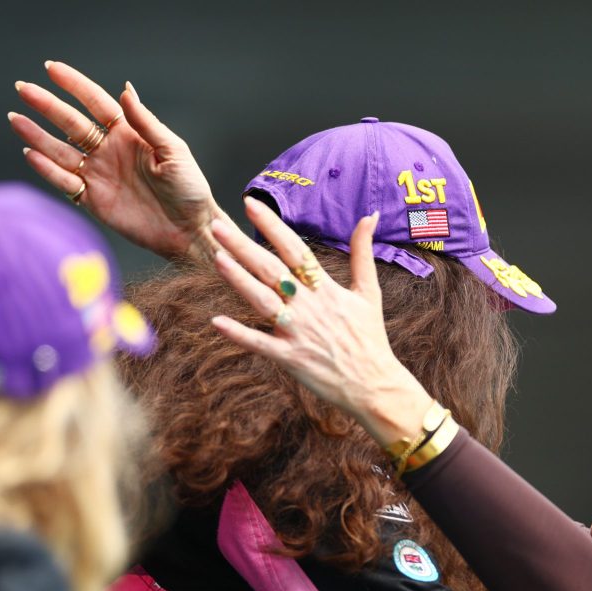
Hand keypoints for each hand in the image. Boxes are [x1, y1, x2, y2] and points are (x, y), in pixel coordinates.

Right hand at [10, 61, 237, 260]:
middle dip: (46, 106)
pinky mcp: (93, 200)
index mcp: (128, 134)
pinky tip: (31, 154)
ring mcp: (98, 174)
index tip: (51, 68)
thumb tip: (125, 90)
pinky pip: (65, 182)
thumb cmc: (189, 188)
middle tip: (22, 89)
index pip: (95, 103)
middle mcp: (108, 151)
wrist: (189, 230)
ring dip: (38, 136)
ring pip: (61, 151)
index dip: (74, 85)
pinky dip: (47, 169)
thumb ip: (147, 123)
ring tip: (16, 120)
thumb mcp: (174, 152)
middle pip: (71, 123)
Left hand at [208, 197, 433, 444]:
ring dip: (239, 280)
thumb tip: (369, 216)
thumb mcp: (369, 292)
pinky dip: (239, 334)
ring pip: (263, 301)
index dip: (272, 225)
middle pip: (272, 270)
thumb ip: (364, 252)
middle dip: (243, 246)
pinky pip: (260, 344)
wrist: (375, 385)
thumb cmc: (370, 339)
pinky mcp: (291, 358)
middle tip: (216, 225)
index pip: (294, 249)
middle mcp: (310, 306)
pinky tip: (216, 322)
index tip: (250, 203)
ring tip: (217, 258)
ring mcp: (299, 332)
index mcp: (326, 289)